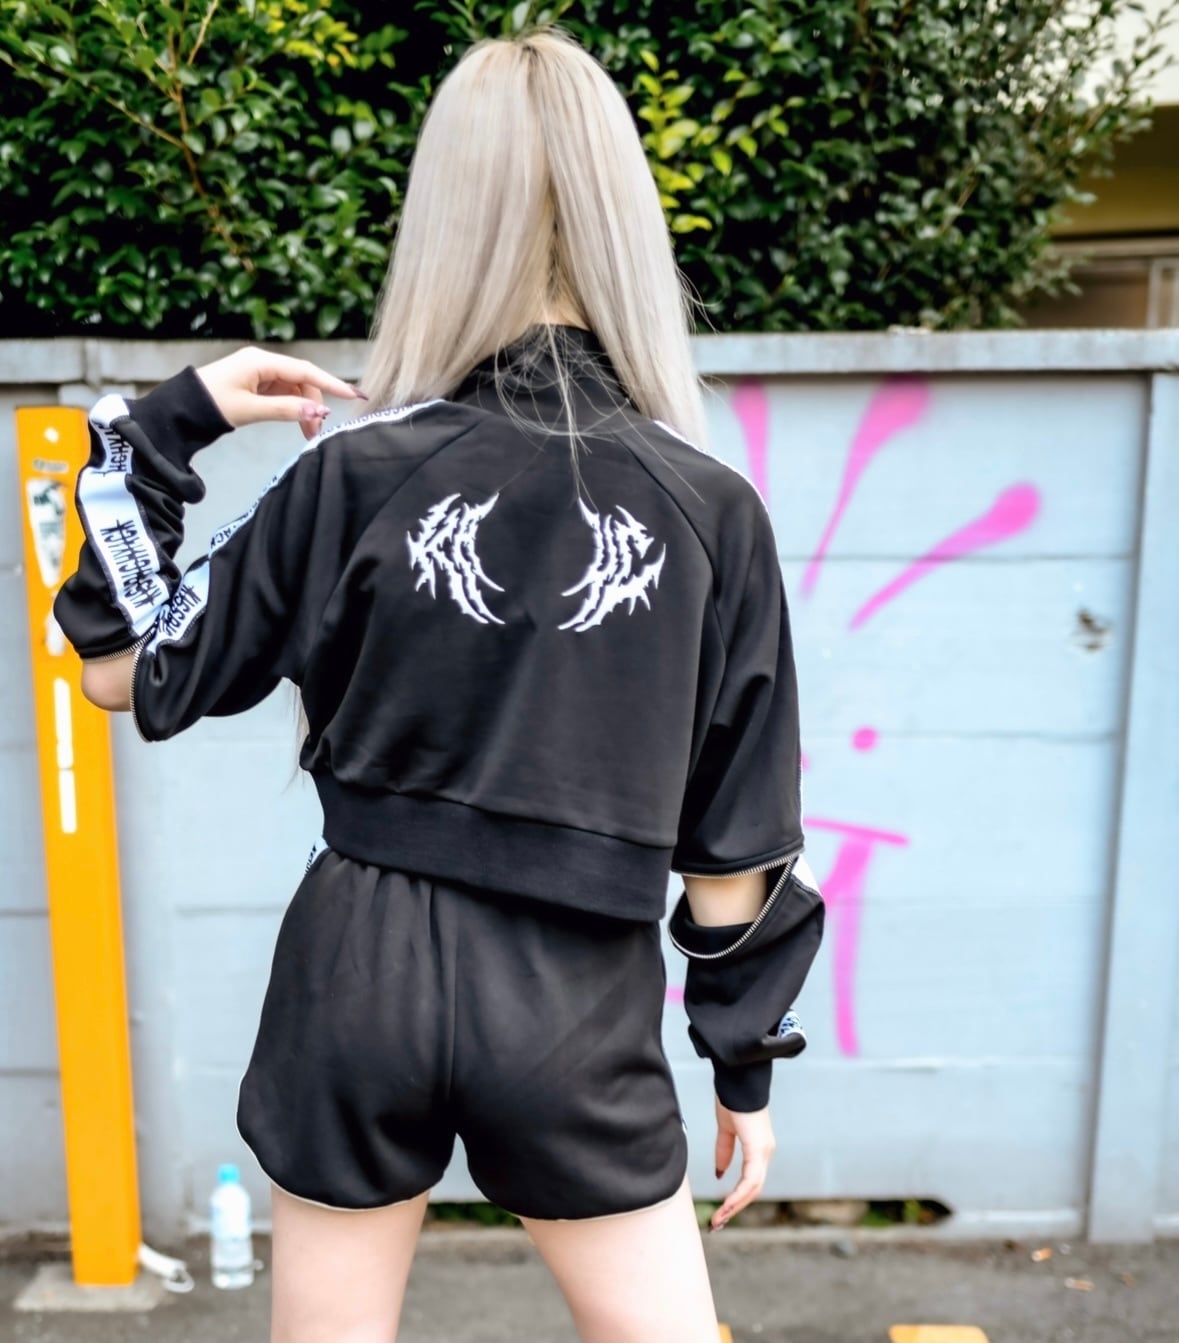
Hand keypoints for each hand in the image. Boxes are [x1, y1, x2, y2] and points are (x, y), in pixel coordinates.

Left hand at [196, 346, 364, 440]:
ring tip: (306, 433)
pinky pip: (282, 393)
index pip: (306, 372)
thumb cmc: (211, 405)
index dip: (332, 384)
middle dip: (313, 404)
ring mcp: (259, 372)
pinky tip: (296, 423)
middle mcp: (262, 362)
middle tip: (315, 432)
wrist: (180, 410)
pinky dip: (292, 408)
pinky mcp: (255, 383)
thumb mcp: (250, 410)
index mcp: (261, 362)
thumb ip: (286, 409)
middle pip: (302, 381)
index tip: (354, 396)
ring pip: (294, 389)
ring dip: (303, 409)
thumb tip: (319, 410)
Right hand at [711, 1096, 774, 1229]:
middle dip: (735, 1208)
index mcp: (758, 1149)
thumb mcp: (726, 1128)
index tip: (721, 1213)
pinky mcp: (758, 1147)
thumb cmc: (733, 1098)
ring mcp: (764, 1151)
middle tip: (718, 1223)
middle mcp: (765, 1152)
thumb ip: (724, 1150)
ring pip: (753, 1188)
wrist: (738, 1078)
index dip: (736, 1199)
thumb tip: (721, 1173)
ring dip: (736, 1206)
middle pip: (753, 1190)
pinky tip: (727, 1204)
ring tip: (719, 1219)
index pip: (750, 1182)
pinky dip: (738, 1193)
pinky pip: (750, 1178)